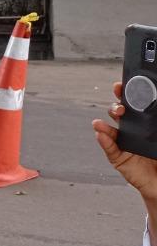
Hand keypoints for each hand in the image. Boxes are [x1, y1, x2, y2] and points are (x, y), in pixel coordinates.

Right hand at [93, 81, 156, 203]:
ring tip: (98, 123)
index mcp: (146, 125)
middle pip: (119, 115)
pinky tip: (101, 134)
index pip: (135, 106)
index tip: (120, 86)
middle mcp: (133, 132)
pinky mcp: (119, 159)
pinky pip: (110, 149)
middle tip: (120, 108)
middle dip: (116, 108)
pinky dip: (104, 141)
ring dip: (103, 125)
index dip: (126, 95)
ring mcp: (124, 145)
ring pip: (111, 131)